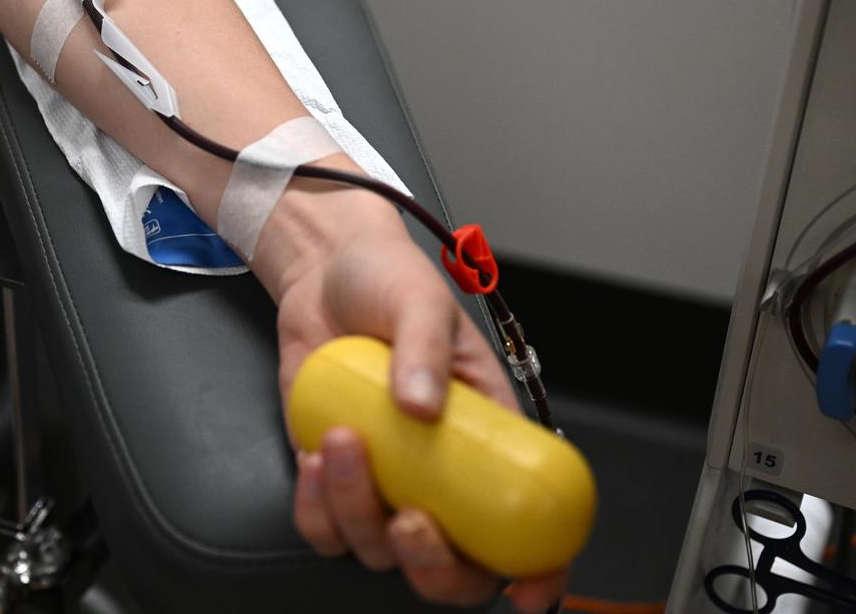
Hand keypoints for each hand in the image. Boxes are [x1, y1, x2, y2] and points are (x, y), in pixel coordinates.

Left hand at [266, 201, 568, 610]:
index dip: (540, 567)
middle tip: (410, 518)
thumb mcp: (421, 300)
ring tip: (341, 439)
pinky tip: (314, 453)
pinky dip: (316, 505)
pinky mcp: (334, 476)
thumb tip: (422, 406)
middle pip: (453, 565)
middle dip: (432, 564)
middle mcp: (439, 470)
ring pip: (378, 548)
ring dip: (357, 509)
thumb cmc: (388, 281)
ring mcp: (386, 479)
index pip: (529, 519)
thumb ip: (425, 349)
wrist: (322, 273)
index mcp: (487, 435)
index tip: (529, 589)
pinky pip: (325, 526)